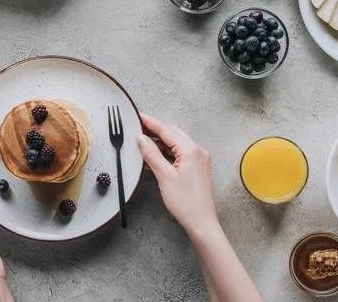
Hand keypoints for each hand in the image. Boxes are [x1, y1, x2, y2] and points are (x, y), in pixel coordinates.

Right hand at [136, 113, 216, 231]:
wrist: (200, 221)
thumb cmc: (185, 202)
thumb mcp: (164, 176)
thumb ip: (151, 155)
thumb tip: (141, 139)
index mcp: (191, 150)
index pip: (166, 130)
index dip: (150, 122)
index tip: (137, 116)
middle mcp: (197, 151)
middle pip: (172, 133)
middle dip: (154, 130)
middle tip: (137, 127)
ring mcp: (198, 158)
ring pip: (175, 143)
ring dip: (159, 141)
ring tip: (142, 141)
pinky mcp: (196, 166)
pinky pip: (179, 153)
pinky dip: (166, 152)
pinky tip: (153, 154)